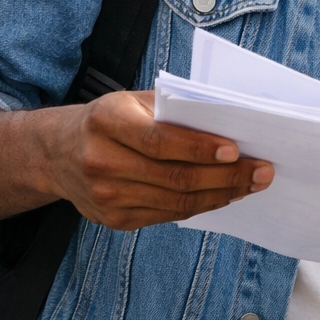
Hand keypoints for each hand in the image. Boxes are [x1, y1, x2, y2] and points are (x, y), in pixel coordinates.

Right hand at [42, 90, 272, 230]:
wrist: (56, 153)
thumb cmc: (110, 119)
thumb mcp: (134, 101)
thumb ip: (173, 109)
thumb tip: (229, 120)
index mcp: (107, 121)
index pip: (160, 140)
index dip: (200, 148)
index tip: (236, 150)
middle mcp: (101, 161)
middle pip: (174, 176)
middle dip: (226, 176)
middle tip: (263, 171)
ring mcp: (105, 195)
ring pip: (175, 201)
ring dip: (221, 194)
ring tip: (252, 184)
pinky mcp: (113, 219)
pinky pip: (167, 215)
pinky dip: (201, 206)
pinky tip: (224, 195)